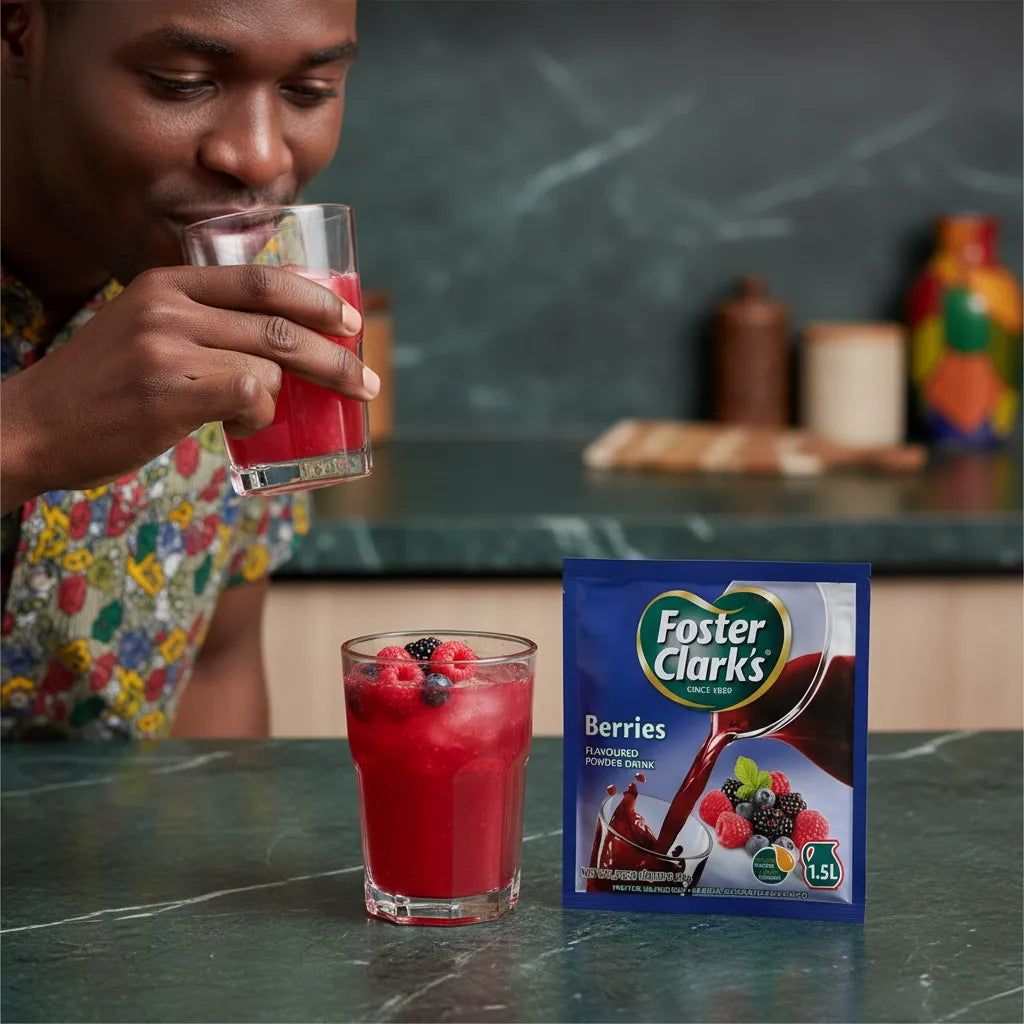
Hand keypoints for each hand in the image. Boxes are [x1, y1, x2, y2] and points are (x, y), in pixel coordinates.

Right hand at [0, 264, 374, 507]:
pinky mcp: (169, 389)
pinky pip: (252, 395)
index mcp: (165, 282)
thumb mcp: (144, 333)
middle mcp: (168, 304)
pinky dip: (261, 417)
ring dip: (284, 397)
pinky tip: (241, 430)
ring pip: (270, 363)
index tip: (350, 321)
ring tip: (262, 418)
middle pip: (280, 323)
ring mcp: (168, 345)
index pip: (260, 279)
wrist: (33, 427)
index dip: (315, 299)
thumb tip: (276, 349)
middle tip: (366, 382)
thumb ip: (199, 327)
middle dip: (336, 354)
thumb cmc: (101, 391)